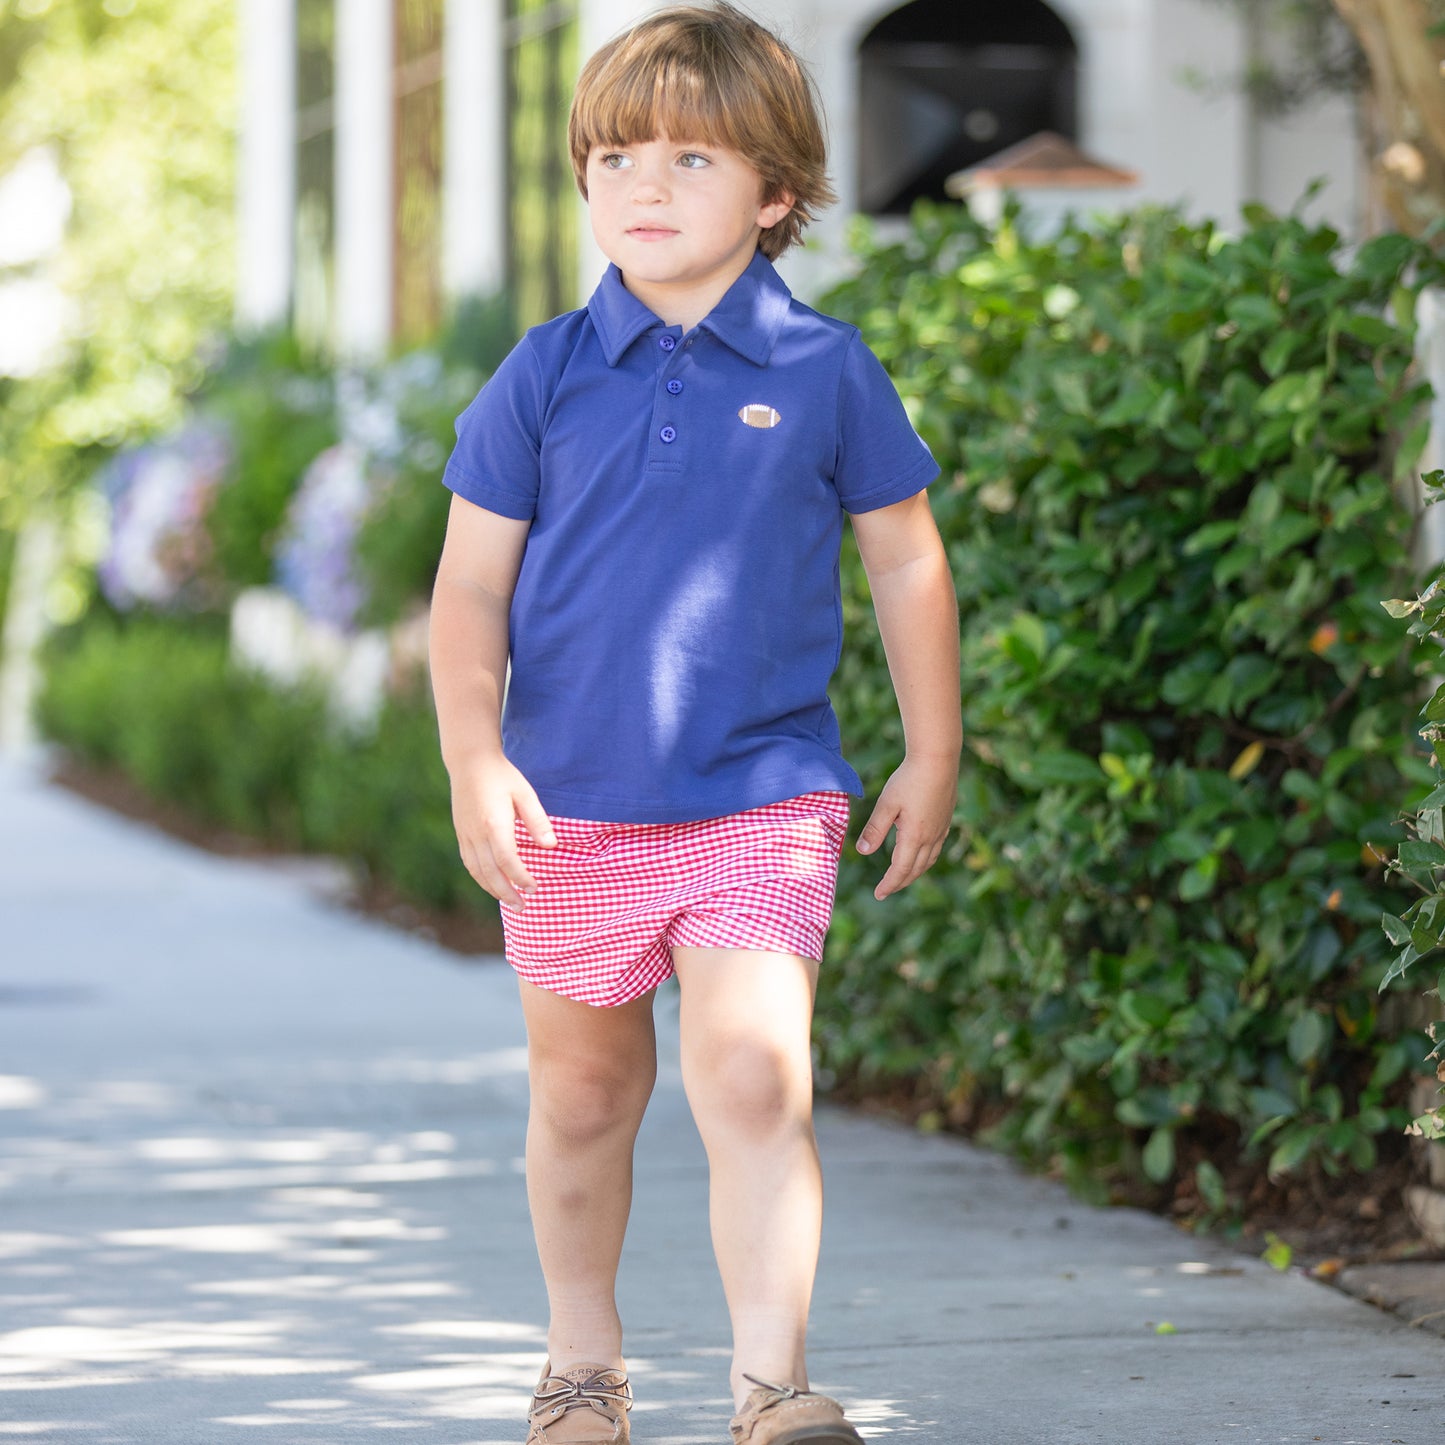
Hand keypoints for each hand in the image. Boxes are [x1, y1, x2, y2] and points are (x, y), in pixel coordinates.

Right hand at [448, 752, 554, 910]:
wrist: (470, 762)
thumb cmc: (502, 776)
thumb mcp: (525, 793)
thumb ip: (537, 821)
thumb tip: (551, 846)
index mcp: (494, 823)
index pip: (507, 859)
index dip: (520, 877)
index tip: (534, 887)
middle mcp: (476, 833)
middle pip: (490, 872)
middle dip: (507, 893)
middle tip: (523, 907)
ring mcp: (466, 835)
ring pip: (477, 871)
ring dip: (494, 890)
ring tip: (510, 902)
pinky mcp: (461, 834)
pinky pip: (470, 863)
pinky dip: (481, 878)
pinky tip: (492, 885)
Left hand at [856, 753, 957, 900]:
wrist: (938, 759)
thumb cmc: (909, 779)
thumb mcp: (886, 804)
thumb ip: (875, 830)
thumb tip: (863, 852)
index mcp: (914, 836)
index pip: (900, 870)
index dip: (889, 884)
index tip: (878, 894)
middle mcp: (931, 837)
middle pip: (915, 869)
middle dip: (900, 882)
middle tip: (886, 890)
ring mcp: (941, 829)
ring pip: (928, 860)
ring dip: (914, 872)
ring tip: (902, 877)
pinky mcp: (946, 820)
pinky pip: (936, 848)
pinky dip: (925, 859)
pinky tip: (920, 854)